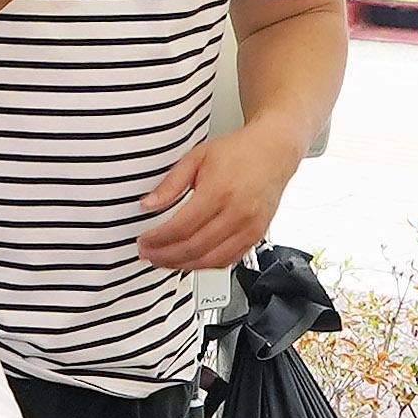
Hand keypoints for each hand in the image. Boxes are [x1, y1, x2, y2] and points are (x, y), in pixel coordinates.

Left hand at [135, 120, 295, 272]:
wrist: (273, 151)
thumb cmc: (239, 151)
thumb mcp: (197, 157)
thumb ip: (170, 184)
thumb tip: (148, 204)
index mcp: (220, 191)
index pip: (181, 227)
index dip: (158, 239)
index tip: (143, 241)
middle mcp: (238, 213)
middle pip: (194, 247)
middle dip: (165, 256)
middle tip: (148, 255)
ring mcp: (250, 228)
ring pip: (211, 260)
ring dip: (183, 265)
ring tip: (163, 261)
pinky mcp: (256, 236)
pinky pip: (228, 260)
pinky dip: (206, 266)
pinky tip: (189, 261)